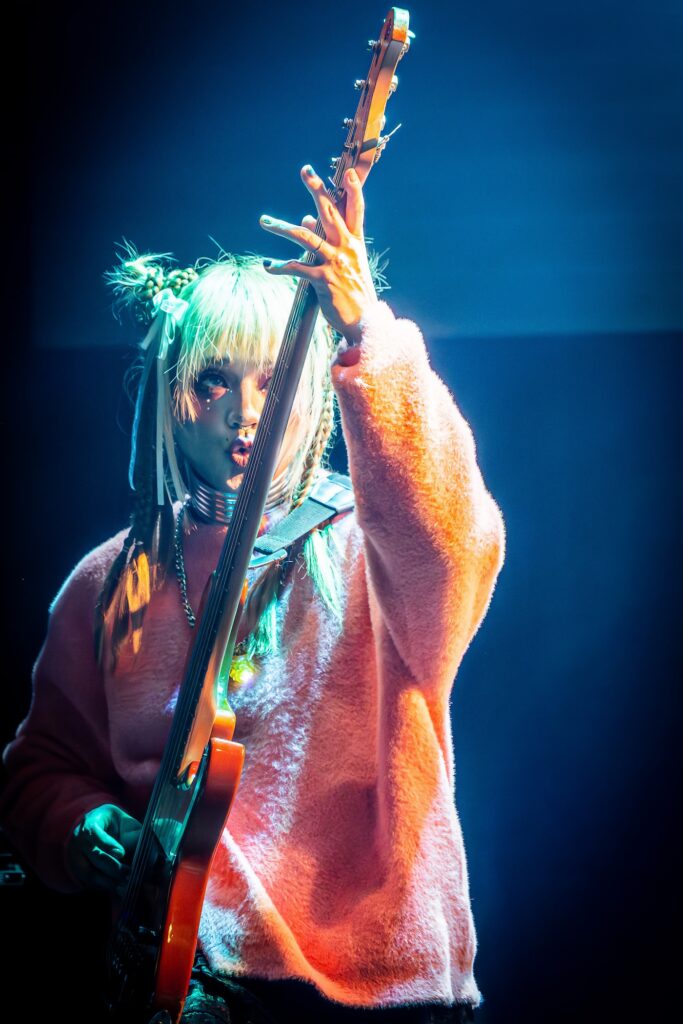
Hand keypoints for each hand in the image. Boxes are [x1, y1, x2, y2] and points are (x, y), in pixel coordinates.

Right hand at [66, 803, 141, 893]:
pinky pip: (88, 883)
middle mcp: (79, 841)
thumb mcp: (122, 821)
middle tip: (130, 875)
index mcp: (91, 823)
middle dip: (113, 868)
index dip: (107, 844)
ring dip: (109, 882)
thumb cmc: (113, 824)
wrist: (92, 826)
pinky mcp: (77, 872)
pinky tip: (118, 893)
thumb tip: (152, 841)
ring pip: (90, 873)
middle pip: (95, 857)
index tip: (121, 853)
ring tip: (126, 888)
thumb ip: (133, 831)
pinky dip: (103, 888)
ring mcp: (75, 858)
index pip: (95, 834)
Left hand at [259, 164, 378, 345]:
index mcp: (355, 242)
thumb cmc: (354, 292)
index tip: (348, 172)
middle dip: (317, 190)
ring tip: (265, 222)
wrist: (364, 322)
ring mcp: (336, 263)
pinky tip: (267, 264)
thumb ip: (326, 239)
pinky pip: (297, 268)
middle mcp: (347, 248)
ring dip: (282, 228)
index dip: (353, 190)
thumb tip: (305, 217)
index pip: (356, 210)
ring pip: (307, 237)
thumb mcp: (346, 263)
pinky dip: (280, 266)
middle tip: (305, 171)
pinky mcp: (324, 280)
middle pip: (331, 212)